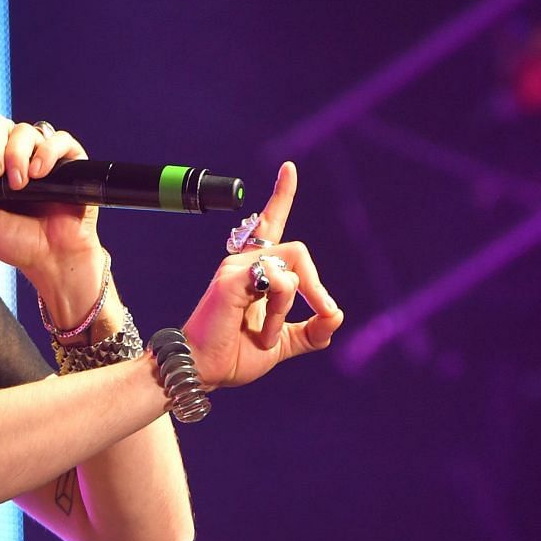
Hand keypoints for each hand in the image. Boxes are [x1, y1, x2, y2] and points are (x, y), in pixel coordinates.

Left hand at [0, 116, 102, 297]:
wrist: (50, 260)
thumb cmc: (13, 242)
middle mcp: (13, 155)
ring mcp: (41, 156)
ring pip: (26, 130)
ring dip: (17, 154)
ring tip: (19, 184)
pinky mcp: (69, 162)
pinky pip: (60, 140)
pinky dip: (47, 151)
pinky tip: (39, 173)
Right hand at [181, 162, 343, 388]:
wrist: (205, 372)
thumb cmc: (235, 355)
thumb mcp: (283, 343)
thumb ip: (312, 331)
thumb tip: (336, 315)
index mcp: (254, 270)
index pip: (270, 224)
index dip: (282, 196)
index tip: (289, 168)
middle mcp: (243, 261)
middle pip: (299, 251)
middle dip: (316, 287)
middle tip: (323, 313)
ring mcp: (235, 268)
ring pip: (291, 267)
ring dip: (290, 308)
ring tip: (268, 335)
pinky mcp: (231, 280)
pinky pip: (278, 281)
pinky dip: (279, 313)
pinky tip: (262, 334)